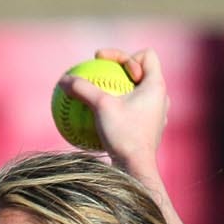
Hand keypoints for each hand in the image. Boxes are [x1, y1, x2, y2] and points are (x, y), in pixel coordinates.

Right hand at [58, 46, 168, 176]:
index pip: (146, 55)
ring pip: (139, 92)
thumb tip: (62, 80)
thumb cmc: (124, 135)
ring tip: (105, 95)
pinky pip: (135, 112)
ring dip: (122, 90)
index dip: (125, 54)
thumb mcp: (100, 106)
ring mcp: (157, 115)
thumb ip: (82, 88)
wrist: (137, 169)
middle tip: (102, 75)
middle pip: (142, 71)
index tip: (103, 62)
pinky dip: (120, 110)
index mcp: (157, 86)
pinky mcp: (149, 130)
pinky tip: (103, 118)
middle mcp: (161, 99)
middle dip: (121, 70)